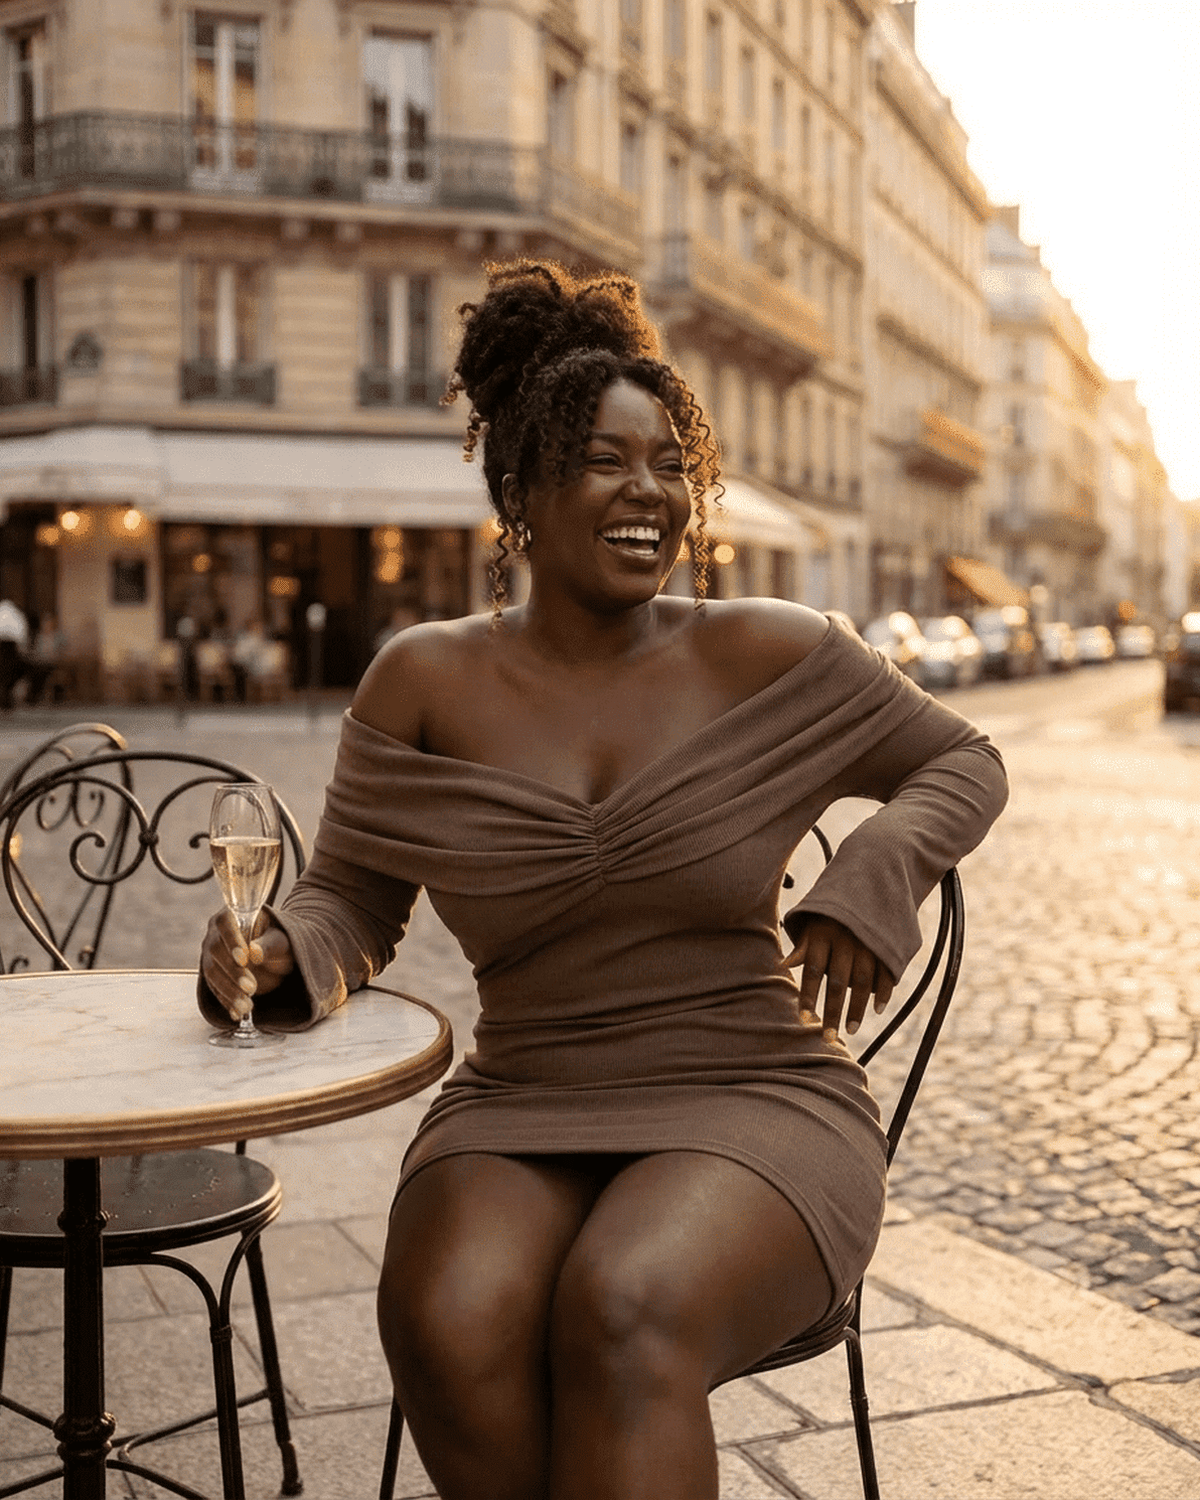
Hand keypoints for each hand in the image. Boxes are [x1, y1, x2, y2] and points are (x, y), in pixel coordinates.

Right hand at [200, 908, 294, 1020]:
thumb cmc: (278, 940)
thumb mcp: (282, 939)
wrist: (274, 955)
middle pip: (216, 951)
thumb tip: (255, 952)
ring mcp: (210, 956)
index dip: (232, 940)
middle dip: (233, 972)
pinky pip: (215, 989)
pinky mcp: (213, 976)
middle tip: (251, 988)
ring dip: (228, 992)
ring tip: (246, 1007)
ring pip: (213, 973)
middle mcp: (215, 934)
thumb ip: (270, 943)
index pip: (225, 923)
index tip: (244, 958)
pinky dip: (226, 1002)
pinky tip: (237, 1013)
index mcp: (231, 916)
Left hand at [782, 915, 894, 1040]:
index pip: (813, 971)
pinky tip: (877, 1010)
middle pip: (838, 982)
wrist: (867, 884)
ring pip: (863, 981)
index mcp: (823, 935)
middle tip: (827, 1037)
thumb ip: (802, 947)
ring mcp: (868, 944)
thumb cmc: (830, 914)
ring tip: (850, 1031)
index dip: (808, 996)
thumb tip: (783, 964)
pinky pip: (885, 972)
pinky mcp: (886, 946)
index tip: (804, 1019)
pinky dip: (883, 992)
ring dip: (857, 1008)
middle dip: (832, 1012)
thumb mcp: (813, 924)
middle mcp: (845, 941)